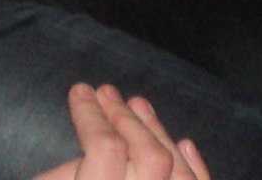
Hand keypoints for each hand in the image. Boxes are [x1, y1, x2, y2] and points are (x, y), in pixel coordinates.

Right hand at [33, 84, 210, 179]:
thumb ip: (66, 168)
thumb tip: (91, 122)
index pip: (106, 150)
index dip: (91, 114)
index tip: (79, 91)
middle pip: (151, 158)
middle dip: (127, 118)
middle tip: (106, 91)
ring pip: (180, 173)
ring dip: (159, 132)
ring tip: (139, 104)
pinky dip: (195, 166)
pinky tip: (183, 143)